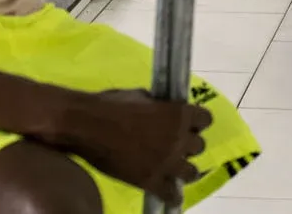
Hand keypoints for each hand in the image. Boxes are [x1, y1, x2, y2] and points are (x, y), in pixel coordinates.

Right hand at [63, 90, 211, 203]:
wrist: (85, 126)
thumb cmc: (111, 105)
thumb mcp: (142, 96)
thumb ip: (159, 105)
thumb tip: (162, 109)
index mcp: (179, 114)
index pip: (205, 120)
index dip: (196, 122)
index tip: (188, 125)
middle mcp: (178, 139)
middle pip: (199, 146)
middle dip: (187, 145)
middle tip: (174, 146)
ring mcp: (166, 162)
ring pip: (191, 172)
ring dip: (184, 170)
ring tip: (175, 169)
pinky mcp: (150, 181)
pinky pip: (172, 195)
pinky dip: (172, 195)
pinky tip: (170, 194)